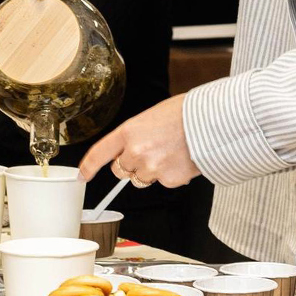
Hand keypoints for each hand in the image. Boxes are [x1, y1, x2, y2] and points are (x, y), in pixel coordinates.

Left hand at [80, 95, 200, 187]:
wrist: (212, 122)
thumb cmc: (185, 113)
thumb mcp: (150, 117)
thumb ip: (136, 136)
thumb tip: (131, 149)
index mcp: (129, 132)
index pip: (100, 153)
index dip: (88, 166)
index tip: (83, 174)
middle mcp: (136, 152)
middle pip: (121, 170)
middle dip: (130, 165)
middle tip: (149, 151)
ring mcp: (152, 168)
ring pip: (141, 178)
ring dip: (150, 170)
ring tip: (169, 152)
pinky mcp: (169, 180)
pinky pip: (163, 182)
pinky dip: (170, 174)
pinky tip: (181, 159)